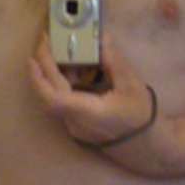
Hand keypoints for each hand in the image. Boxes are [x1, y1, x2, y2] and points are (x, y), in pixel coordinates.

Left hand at [29, 32, 155, 150]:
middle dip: (43, 68)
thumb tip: (101, 39)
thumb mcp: (130, 85)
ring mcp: (75, 127)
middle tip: (45, 43)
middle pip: (49, 96)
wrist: (149, 146)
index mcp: (87, 113)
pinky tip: (74, 69)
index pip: (53, 98)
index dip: (40, 78)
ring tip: (60, 51)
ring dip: (53, 76)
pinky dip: (64, 85)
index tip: (34, 57)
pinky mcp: (79, 126)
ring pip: (55, 99)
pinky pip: (64, 103)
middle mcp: (76, 122)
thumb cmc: (141, 116)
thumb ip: (113, 61)